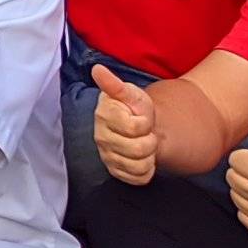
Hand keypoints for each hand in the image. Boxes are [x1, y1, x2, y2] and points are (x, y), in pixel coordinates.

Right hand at [89, 63, 159, 184]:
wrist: (139, 126)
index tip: (141, 116)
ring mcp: (107, 155)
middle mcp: (100, 136)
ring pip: (138, 165)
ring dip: (149, 156)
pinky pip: (138, 178)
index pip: (134, 128)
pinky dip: (147, 169)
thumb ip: (115, 85)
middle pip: (138, 149)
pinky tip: (143, 158)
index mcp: (104, 115)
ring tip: (144, 143)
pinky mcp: (115, 171)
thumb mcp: (131, 94)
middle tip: (146, 132)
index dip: (145, 122)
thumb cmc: (134, 108)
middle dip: (150, 140)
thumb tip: (97, 70)